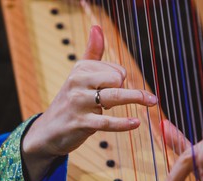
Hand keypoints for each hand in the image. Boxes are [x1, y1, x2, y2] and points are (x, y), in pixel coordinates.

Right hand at [22, 26, 156, 180]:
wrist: (50, 130)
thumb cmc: (70, 101)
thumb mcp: (79, 75)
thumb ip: (92, 53)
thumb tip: (96, 27)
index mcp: (80, 68)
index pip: (116, 70)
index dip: (122, 80)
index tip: (112, 90)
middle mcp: (78, 82)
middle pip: (116, 79)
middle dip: (129, 89)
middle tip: (123, 100)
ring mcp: (78, 103)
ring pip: (114, 97)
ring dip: (136, 98)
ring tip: (152, 101)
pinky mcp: (81, 123)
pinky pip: (106, 122)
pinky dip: (123, 123)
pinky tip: (136, 123)